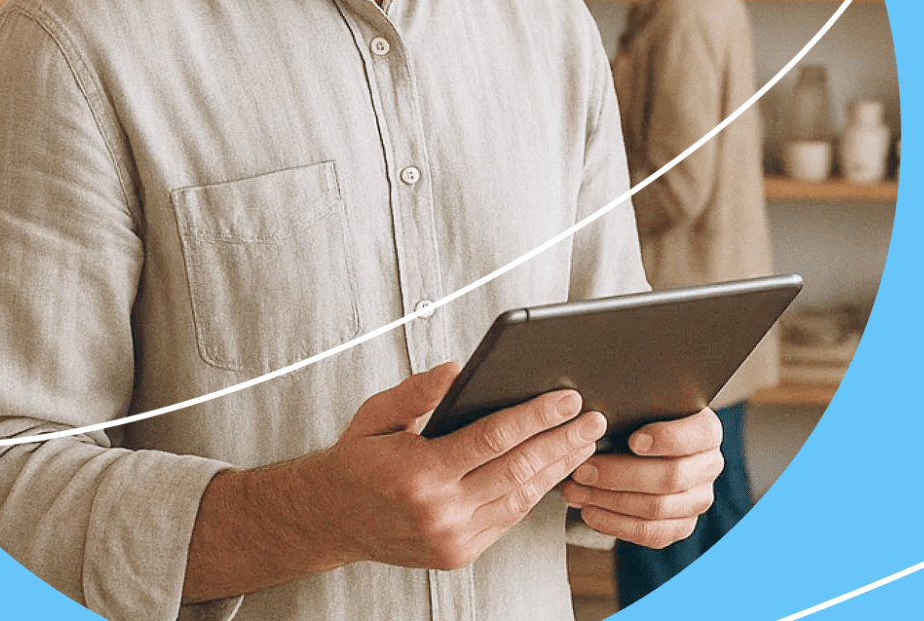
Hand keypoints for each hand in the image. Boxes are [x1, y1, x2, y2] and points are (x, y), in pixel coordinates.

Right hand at [185, 362, 601, 600]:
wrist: (330, 521)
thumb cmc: (356, 463)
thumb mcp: (375, 416)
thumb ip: (416, 392)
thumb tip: (458, 369)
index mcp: (419, 474)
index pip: (494, 438)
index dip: (537, 416)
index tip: (568, 398)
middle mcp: (439, 511)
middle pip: (519, 469)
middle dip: (563, 441)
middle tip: (593, 419)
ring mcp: (452, 538)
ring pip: (522, 498)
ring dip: (559, 468)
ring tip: (584, 441)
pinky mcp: (459, 554)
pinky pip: (509, 518)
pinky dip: (535, 492)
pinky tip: (553, 469)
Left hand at [562, 408, 723, 547]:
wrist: (642, 451)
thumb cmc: (636, 422)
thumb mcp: (638, 407)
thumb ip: (630, 409)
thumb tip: (598, 417)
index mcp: (707, 430)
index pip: (696, 436)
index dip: (666, 439)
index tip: (633, 441)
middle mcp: (710, 466)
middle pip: (671, 477)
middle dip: (620, 476)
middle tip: (582, 470)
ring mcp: (698, 499)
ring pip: (657, 508)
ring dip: (610, 501)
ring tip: (576, 491)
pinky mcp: (682, 525)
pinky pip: (651, 533)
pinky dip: (615, 524)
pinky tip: (590, 512)